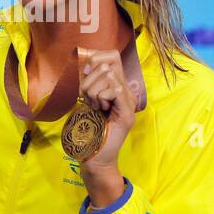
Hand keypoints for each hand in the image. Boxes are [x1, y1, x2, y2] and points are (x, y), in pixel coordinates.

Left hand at [78, 48, 139, 205]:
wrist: (95, 156)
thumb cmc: (88, 130)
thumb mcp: (86, 102)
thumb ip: (90, 85)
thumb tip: (85, 65)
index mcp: (117, 89)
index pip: (113, 57)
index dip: (97, 58)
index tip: (84, 73)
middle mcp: (126, 93)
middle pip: (108, 67)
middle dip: (89, 81)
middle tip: (87, 100)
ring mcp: (129, 104)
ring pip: (109, 77)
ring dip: (92, 92)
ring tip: (94, 107)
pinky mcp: (127, 114)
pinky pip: (113, 91)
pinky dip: (100, 99)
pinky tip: (100, 111)